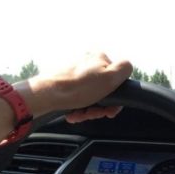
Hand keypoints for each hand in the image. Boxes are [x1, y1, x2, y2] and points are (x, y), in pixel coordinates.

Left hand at [16, 52, 132, 122]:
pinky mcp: (64, 82)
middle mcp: (87, 63)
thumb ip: (125, 68)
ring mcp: (75, 72)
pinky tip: (73, 114)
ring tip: (80, 115)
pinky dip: (78, 108)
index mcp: (99, 58)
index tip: (108, 110)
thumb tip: (127, 67)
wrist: (47, 95)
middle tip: (93, 114)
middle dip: (100, 107)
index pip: (116, 81)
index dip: (115, 99)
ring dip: (88, 110)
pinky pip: (77, 98)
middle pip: (103, 91)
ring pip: (90, 96)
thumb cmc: (78, 88)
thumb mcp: (110, 76)